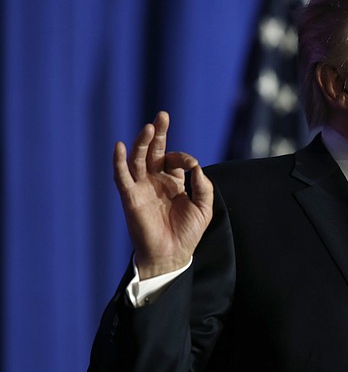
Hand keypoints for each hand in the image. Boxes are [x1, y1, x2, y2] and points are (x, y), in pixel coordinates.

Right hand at [113, 112, 213, 278]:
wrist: (172, 255)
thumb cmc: (188, 234)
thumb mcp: (204, 207)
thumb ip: (203, 185)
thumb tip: (195, 166)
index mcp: (173, 183)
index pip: (174, 160)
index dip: (183, 157)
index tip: (190, 165)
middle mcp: (155, 182)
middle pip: (154, 152)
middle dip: (158, 134)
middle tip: (162, 115)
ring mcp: (142, 188)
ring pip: (138, 160)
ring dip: (142, 143)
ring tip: (148, 126)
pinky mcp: (131, 198)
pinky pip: (122, 177)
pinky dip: (119, 161)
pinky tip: (120, 146)